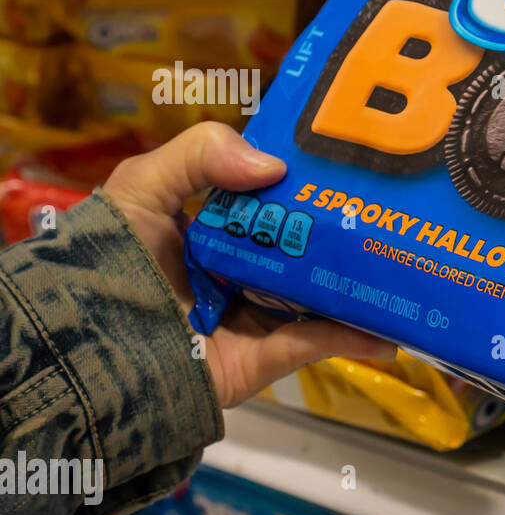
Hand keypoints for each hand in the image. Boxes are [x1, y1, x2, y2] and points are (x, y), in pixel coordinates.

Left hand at [103, 122, 395, 406]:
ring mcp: (255, 316)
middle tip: (395, 215)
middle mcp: (241, 272)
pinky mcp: (263, 359)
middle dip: (349, 235)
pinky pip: (316, 345)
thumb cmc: (109, 259)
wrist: (88, 348)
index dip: (310, 185)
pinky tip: (390, 330)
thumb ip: (200, 155)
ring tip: (406, 268)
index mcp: (215, 230)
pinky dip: (354, 338)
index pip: (274, 202)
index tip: (355, 168)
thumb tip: (276, 167)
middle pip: (306, 249)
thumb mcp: (143, 187)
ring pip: (321, 297)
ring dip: (362, 286)